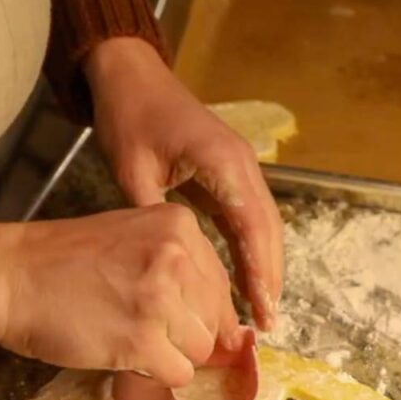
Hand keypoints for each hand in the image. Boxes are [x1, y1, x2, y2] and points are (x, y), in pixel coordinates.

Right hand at [0, 204, 239, 386]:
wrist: (10, 277)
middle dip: (187, 333)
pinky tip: (128, 357)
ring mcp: (161, 298)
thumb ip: (176, 264)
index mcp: (178, 225)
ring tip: (134, 341)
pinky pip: (178, 373)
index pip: (218, 282)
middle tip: (149, 333)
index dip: (204, 310)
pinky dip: (157, 375)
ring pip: (200, 349)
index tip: (182, 321)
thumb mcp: (131, 237)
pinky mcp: (143, 339)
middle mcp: (177, 256)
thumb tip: (221, 316)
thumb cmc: (61, 260)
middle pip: (213, 317)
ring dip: (172, 354)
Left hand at [84, 37, 283, 329]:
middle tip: (267, 322)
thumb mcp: (133, 170)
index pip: (252, 225)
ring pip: (264, 225)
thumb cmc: (130, 118)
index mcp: (224, 162)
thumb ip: (155, 217)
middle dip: (271, 276)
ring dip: (266, 266)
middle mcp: (243, 164)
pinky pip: (248, 217)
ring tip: (262, 311)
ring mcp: (241, 167)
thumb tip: (170, 269)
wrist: (132, 77)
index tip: (262, 309)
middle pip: (269, 229)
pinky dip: (251, 250)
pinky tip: (245, 280)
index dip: (260, 271)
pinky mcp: (231, 173)